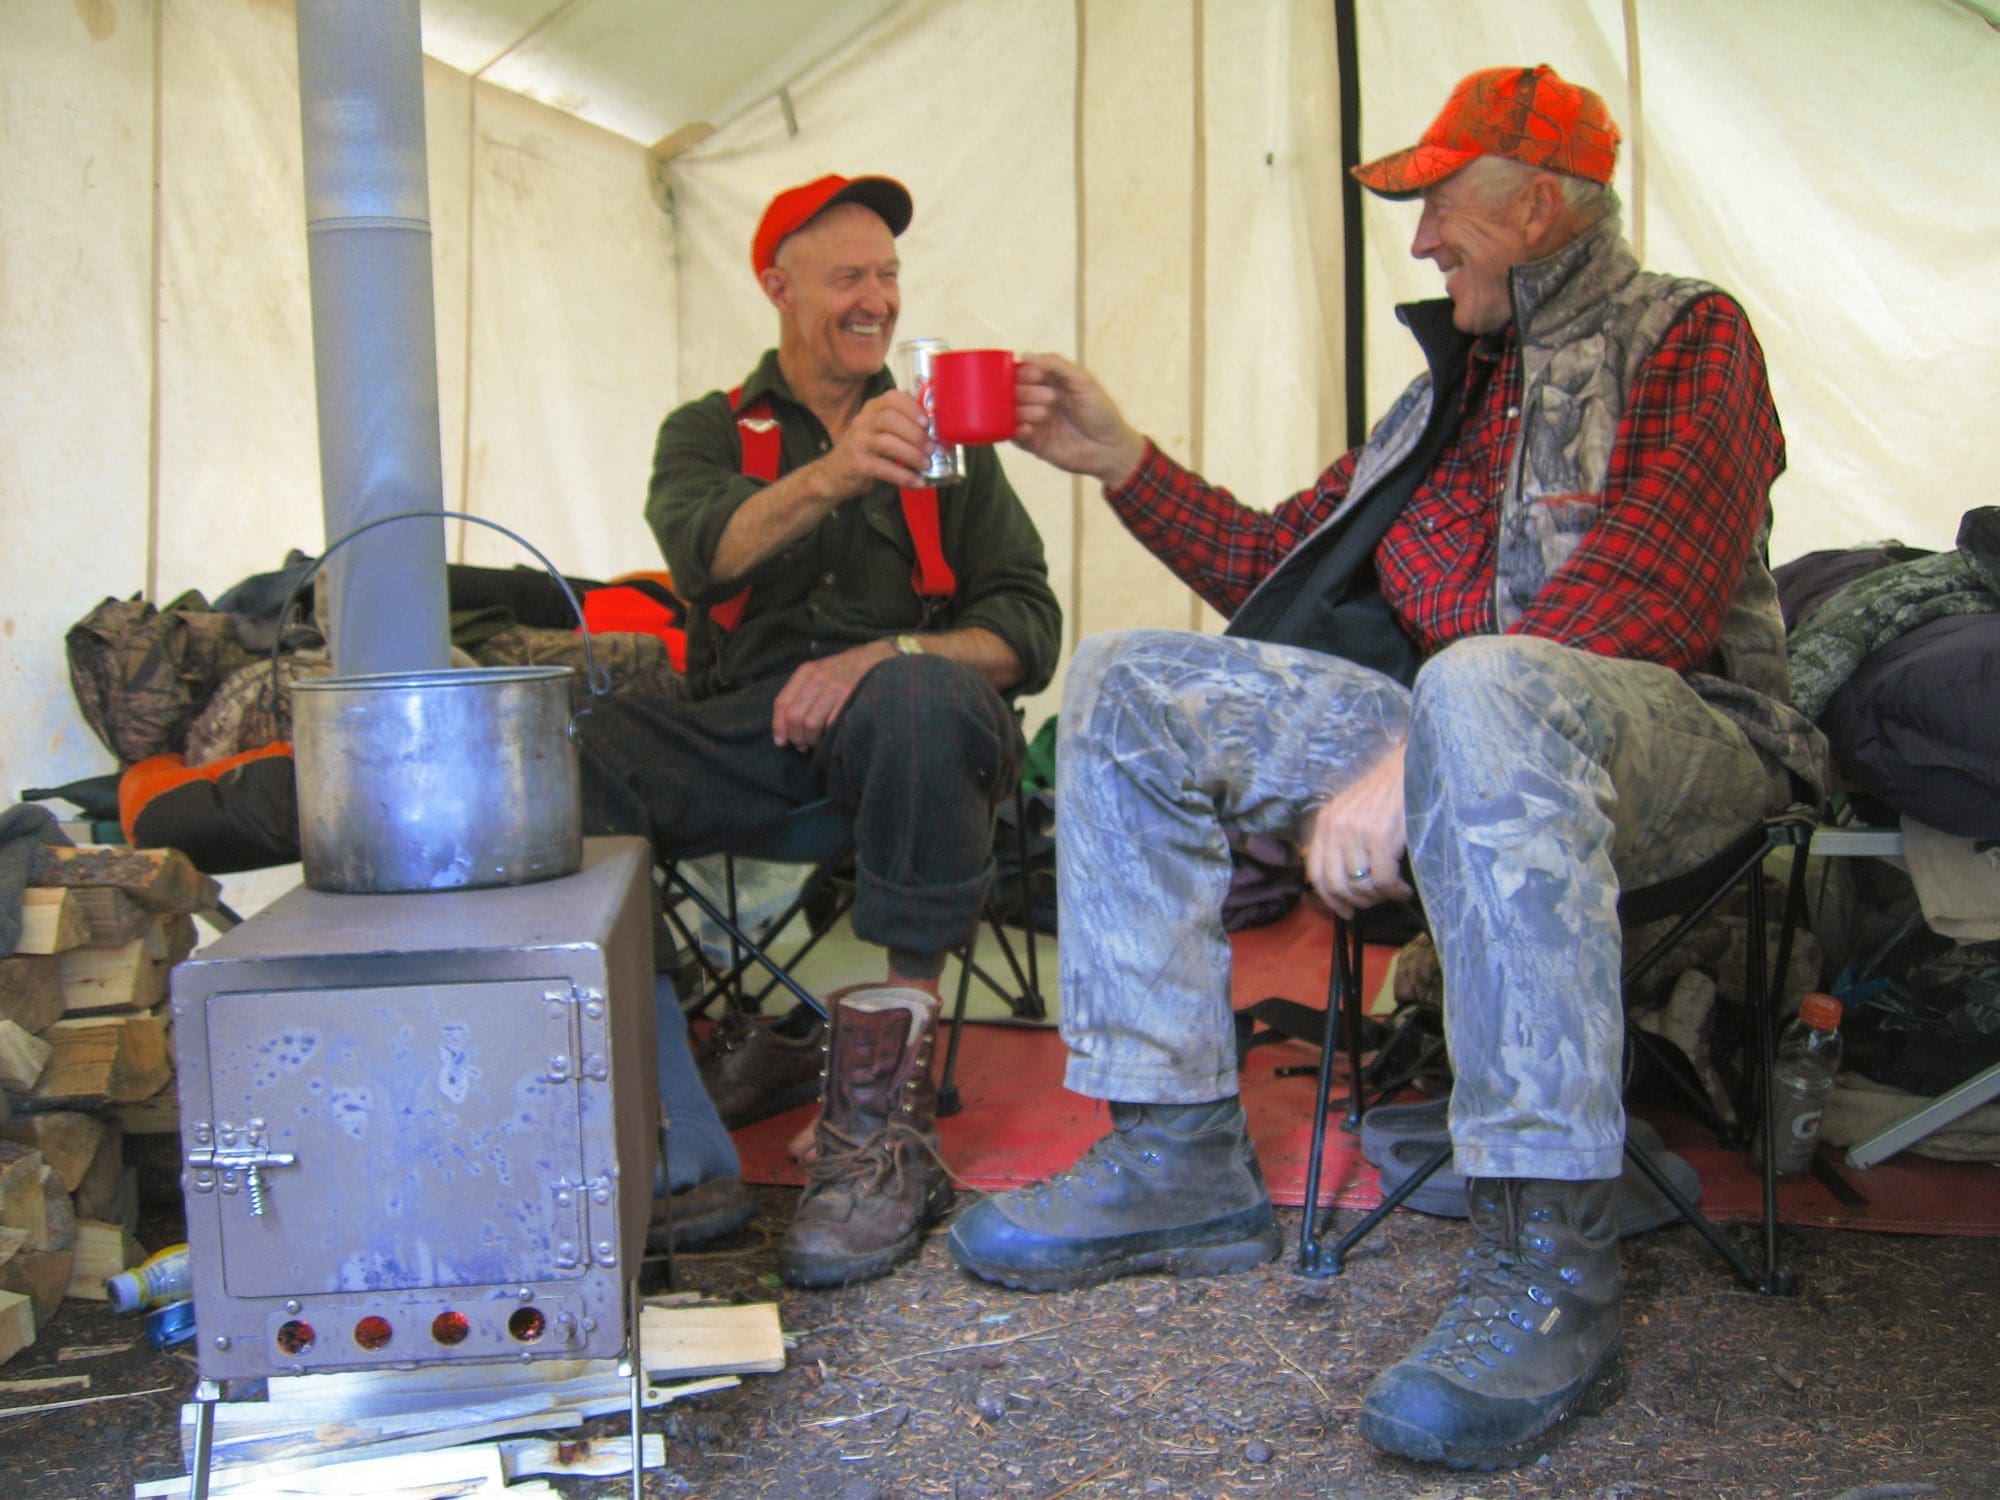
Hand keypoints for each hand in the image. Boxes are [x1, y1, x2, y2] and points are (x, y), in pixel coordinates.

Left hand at [770, 641, 896, 750]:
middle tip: (803, 745)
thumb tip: (786, 724)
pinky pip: (831, 724)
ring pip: (810, 723)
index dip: (779, 727)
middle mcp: (818, 677)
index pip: (782, 703)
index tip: (782, 742)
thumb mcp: (823, 671)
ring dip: (811, 740)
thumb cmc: (849, 670)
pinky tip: (833, 737)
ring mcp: (835, 686)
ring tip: (817, 744)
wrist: (881, 658)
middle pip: (794, 716)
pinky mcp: (851, 695)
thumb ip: (804, 691)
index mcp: (807, 671)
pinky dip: (829, 736)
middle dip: (796, 737)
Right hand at [816, 389, 935, 501]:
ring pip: (887, 442)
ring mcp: (858, 442)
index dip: (913, 408)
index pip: (892, 398)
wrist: (834, 474)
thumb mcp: (879, 431)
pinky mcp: (857, 463)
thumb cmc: (865, 451)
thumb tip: (935, 434)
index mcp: (872, 409)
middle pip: (891, 419)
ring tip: (926, 465)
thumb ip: (902, 426)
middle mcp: (863, 421)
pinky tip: (917, 482)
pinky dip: (903, 475)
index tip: (927, 422)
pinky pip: (883, 468)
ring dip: (912, 455)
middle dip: (916, 434)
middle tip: (932, 448)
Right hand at [1012, 352, 1147, 487]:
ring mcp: (1033, 422)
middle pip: (1013, 391)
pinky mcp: (1032, 443)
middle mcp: (1036, 401)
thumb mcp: (1083, 381)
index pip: (1022, 372)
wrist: (1109, 448)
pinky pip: (1013, 436)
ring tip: (1044, 414)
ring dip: (1023, 410)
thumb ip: (1056, 365)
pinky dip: (1017, 430)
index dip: (1023, 372)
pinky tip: (1030, 429)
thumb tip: (1025, 355)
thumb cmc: (1100, 412)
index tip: (1036, 376)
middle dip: (1027, 392)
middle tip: (1051, 398)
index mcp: (1047, 383)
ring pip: (1010, 412)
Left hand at [1299, 743, 1413, 918]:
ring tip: (1393, 892)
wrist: (1411, 766)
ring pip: (1361, 886)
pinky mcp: (1381, 837)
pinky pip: (1383, 881)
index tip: (1344, 912)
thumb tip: (1343, 884)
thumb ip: (1341, 841)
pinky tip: (1404, 890)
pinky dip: (1395, 892)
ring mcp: (1357, 832)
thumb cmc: (1387, 793)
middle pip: (1336, 884)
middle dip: (1357, 902)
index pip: (1315, 873)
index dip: (1329, 899)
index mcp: (1325, 822)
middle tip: (1375, 902)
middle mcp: (1336, 827)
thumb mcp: (1352, 812)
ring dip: (1379, 898)